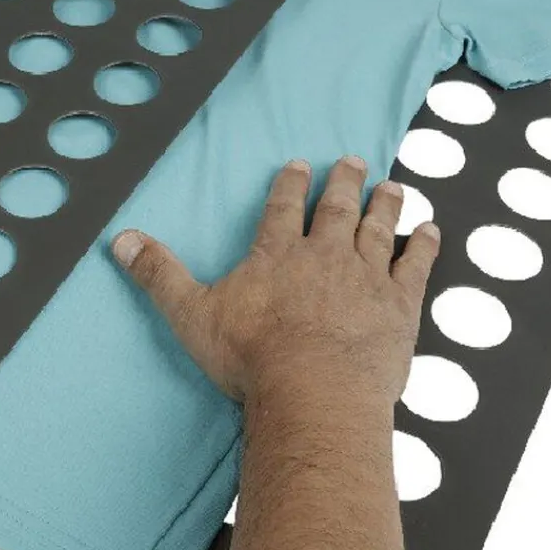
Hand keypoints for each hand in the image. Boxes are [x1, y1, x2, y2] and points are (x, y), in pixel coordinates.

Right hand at [112, 156, 440, 406]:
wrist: (315, 389)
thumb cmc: (251, 356)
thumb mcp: (191, 313)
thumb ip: (159, 275)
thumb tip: (120, 240)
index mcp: (277, 253)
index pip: (284, 208)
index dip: (291, 185)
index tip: (300, 165)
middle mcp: (324, 255)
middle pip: (336, 208)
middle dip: (343, 182)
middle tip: (352, 160)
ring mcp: (366, 276)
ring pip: (378, 228)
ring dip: (385, 205)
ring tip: (392, 185)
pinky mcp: (399, 304)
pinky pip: (415, 265)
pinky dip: (423, 245)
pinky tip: (430, 230)